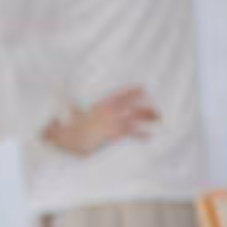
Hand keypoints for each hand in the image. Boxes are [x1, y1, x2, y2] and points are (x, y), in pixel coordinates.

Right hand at [43, 86, 157, 156]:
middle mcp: (109, 111)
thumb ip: (78, 110)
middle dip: (143, 105)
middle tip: (155, 107)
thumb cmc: (69, 126)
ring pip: (134, 116)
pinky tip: (149, 136)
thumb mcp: (74, 115)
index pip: (119, 95)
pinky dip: (141, 135)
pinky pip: (130, 133)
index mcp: (100, 104)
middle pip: (131, 105)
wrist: (68, 138)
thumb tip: (75, 108)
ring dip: (147, 116)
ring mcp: (112, 121)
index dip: (131, 91)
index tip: (142, 88)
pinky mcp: (113, 133)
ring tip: (158, 117)